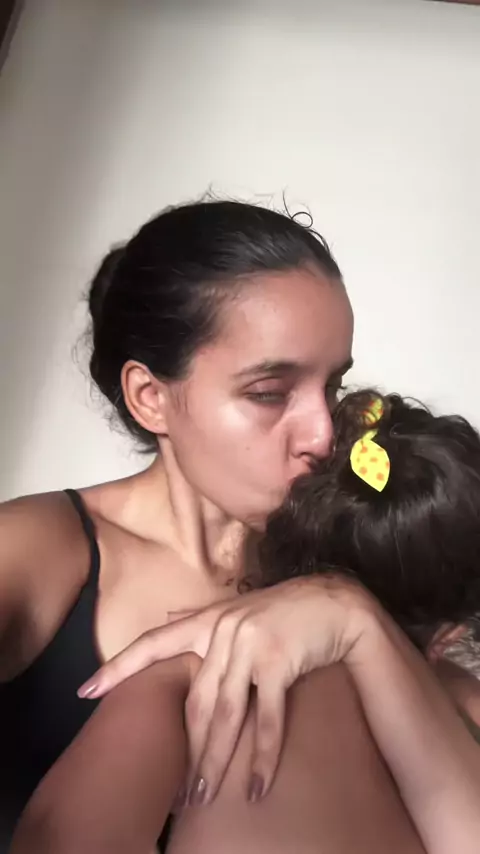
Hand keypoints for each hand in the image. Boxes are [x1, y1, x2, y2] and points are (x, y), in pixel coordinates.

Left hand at [78, 575, 374, 802]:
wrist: (334, 602)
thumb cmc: (283, 610)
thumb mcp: (237, 609)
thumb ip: (201, 618)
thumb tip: (169, 616)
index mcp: (208, 620)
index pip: (153, 642)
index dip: (119, 666)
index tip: (86, 690)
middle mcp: (222, 631)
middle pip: (194, 699)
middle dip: (184, 747)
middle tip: (173, 790)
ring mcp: (249, 646)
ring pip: (224, 713)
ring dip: (212, 759)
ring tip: (200, 797)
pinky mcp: (277, 662)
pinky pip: (266, 717)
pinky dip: (261, 755)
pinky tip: (254, 786)